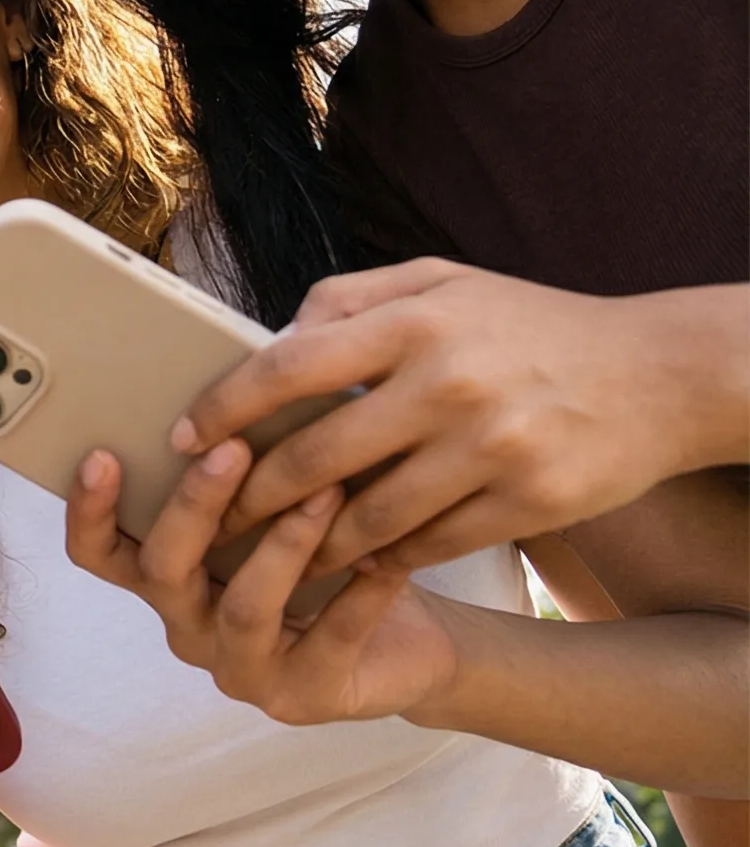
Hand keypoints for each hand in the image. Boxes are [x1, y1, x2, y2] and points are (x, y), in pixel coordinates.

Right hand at [66, 442, 460, 725]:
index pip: (100, 554)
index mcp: (170, 580)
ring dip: (284, 545)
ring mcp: (242, 669)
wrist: (406, 648)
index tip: (104, 454)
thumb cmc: (332, 564)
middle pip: (165, 571)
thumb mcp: (278, 512)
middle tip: (231, 450)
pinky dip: (359, 596)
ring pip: (244, 608)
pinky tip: (386, 560)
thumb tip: (240, 385)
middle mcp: (190, 628)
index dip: (90, 511)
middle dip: (195, 506)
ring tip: (325, 492)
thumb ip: (246, 472)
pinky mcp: (303, 697)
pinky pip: (328, 641)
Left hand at [181, 261, 747, 573]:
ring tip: (270, 553)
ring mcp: (490, 450)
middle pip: (316, 457)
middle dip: (250, 496)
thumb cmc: (530, 326)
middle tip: (212, 518)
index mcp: (416, 323)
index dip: (225, 408)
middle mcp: (449, 385)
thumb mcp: (442, 283)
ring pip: (367, 516)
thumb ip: (350, 300)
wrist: (661, 375)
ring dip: (309, 543)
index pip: (289, 368)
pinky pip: (427, 545)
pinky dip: (381, 559)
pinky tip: (350, 563)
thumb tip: (272, 339)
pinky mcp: (527, 504)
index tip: (186, 437)